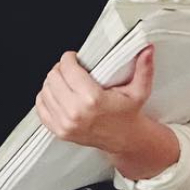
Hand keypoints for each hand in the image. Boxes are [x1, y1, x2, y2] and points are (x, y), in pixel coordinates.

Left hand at [35, 46, 154, 152]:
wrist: (124, 139)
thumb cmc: (128, 114)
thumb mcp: (139, 90)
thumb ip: (144, 68)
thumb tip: (148, 49)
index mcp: (92, 100)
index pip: (67, 68)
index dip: (69, 58)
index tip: (74, 58)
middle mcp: (76, 112)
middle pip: (53, 77)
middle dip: (61, 69)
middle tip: (70, 69)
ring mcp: (65, 124)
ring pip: (45, 90)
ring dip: (53, 82)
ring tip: (65, 81)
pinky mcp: (59, 131)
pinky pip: (41, 107)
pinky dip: (46, 97)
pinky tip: (58, 94)